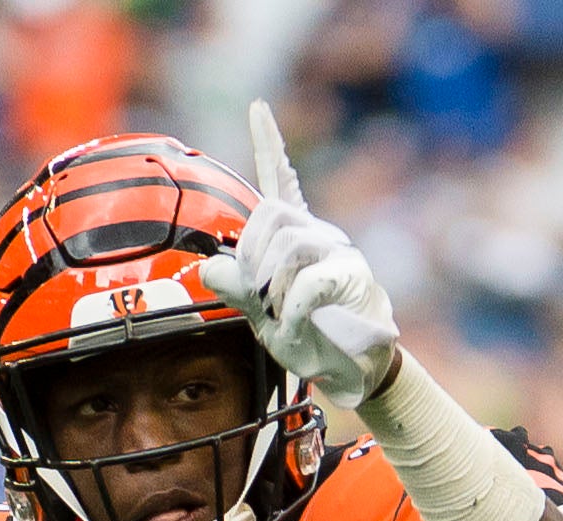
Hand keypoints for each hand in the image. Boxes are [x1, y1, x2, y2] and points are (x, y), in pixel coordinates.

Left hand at [198, 101, 399, 410]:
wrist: (353, 372)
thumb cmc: (312, 339)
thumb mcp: (262, 318)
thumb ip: (237, 290)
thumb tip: (209, 266)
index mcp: (297, 236)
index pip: (281, 179)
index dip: (269, 144)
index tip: (258, 107)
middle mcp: (320, 234)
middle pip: (272, 215)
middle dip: (253, 257)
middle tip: (258, 299)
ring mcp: (339, 252)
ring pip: (289, 244)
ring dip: (271, 287)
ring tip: (280, 316)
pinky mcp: (353, 278)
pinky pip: (309, 282)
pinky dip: (292, 310)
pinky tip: (295, 326)